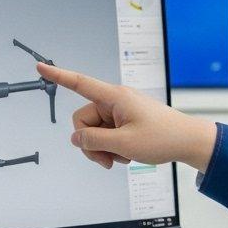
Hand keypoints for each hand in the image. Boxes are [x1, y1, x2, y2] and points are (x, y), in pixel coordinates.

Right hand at [36, 63, 218, 170]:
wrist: (188, 142)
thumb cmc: (163, 137)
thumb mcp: (124, 144)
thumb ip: (94, 140)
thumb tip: (76, 138)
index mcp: (115, 97)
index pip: (80, 83)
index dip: (58, 76)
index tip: (39, 67)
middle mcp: (115, 101)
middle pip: (83, 120)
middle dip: (90, 143)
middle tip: (108, 160)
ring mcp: (120, 112)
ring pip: (94, 131)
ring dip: (103, 148)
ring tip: (121, 159)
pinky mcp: (125, 121)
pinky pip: (106, 135)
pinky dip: (112, 148)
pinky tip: (126, 155)